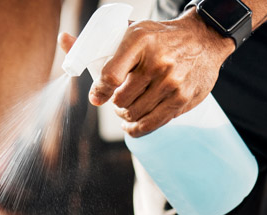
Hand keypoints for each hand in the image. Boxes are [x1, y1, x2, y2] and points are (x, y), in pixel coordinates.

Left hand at [59, 9, 233, 136]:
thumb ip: (96, 41)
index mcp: (139, 41)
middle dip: (115, 104)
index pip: (109, 77)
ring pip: (134, 115)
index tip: (97, 96)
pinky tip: (132, 125)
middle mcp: (157, 62)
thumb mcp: (131, 32)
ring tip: (126, 110)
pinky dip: (137, 129)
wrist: (203, 39)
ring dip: (125, 116)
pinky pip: (151, 124)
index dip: (98, 92)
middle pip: (120, 101)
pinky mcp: (182, 99)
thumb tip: (63, 39)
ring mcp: (171, 82)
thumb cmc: (159, 38)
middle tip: (117, 101)